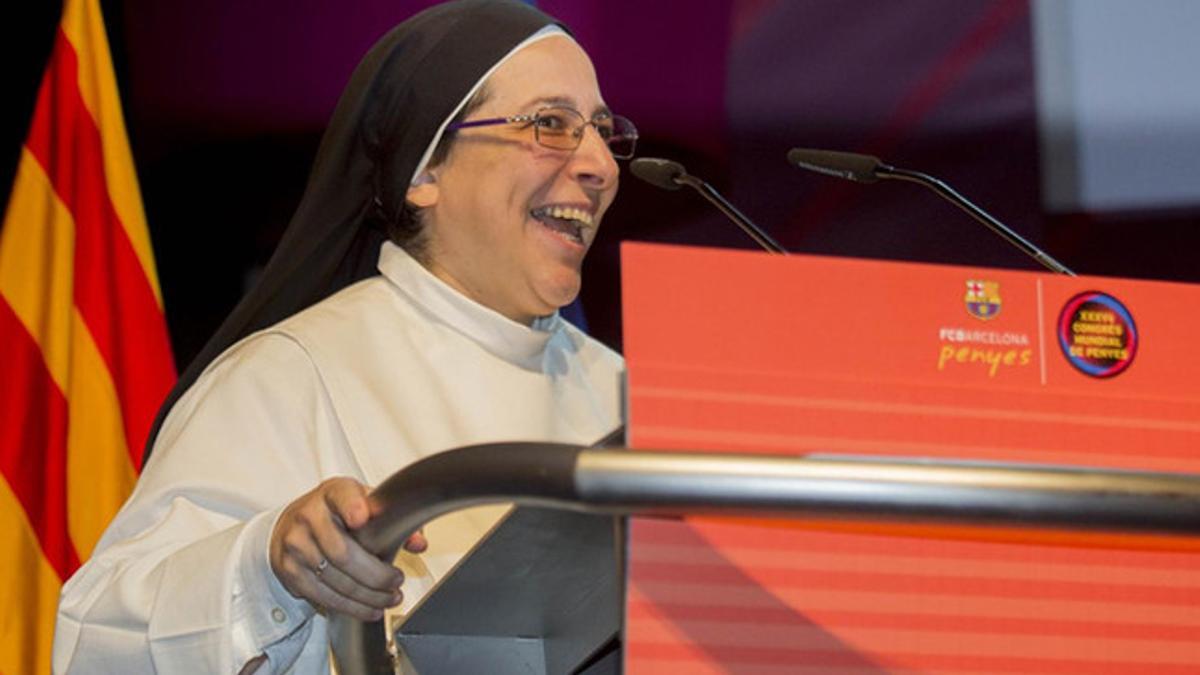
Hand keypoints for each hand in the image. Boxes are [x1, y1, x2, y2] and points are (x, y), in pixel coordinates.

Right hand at [269, 477, 426, 620]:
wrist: (293, 523)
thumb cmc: (336, 513)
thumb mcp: (365, 504)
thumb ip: (393, 519)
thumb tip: (418, 544)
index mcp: (333, 493)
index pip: (342, 496)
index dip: (352, 506)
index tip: (362, 518)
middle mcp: (309, 515)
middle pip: (344, 552)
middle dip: (376, 575)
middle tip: (397, 582)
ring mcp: (296, 543)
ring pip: (335, 579)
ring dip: (367, 596)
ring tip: (388, 599)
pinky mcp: (289, 570)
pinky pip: (322, 595)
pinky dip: (349, 606)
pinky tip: (368, 608)